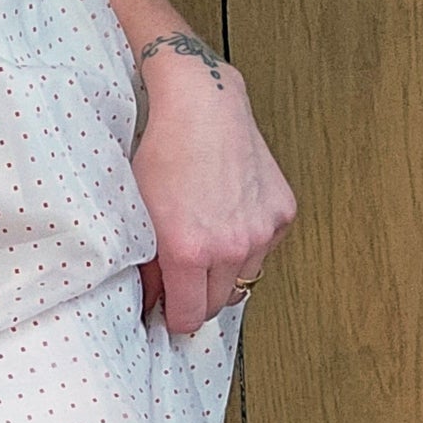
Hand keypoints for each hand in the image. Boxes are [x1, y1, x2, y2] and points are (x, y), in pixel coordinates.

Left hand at [132, 38, 295, 332]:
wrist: (202, 106)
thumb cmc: (164, 152)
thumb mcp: (141, 213)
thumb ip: (148, 266)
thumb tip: (153, 301)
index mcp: (189, 251)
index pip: (189, 317)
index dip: (175, 317)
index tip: (168, 311)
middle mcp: (231, 247)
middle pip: (218, 304)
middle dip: (199, 297)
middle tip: (183, 278)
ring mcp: (261, 231)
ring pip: (244, 279)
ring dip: (225, 272)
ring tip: (206, 242)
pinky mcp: (282, 213)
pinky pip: (264, 249)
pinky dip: (248, 243)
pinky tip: (229, 216)